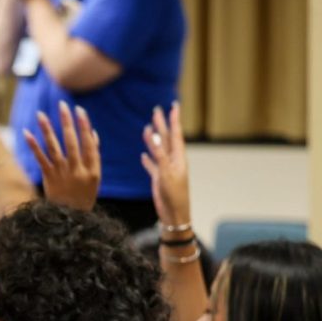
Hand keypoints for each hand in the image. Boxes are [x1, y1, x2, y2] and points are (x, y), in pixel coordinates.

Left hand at [25, 102, 100, 211]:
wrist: (70, 219)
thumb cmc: (83, 196)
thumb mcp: (94, 179)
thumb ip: (93, 156)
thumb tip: (92, 133)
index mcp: (92, 170)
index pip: (89, 143)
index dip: (84, 126)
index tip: (80, 111)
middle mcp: (77, 171)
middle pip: (72, 142)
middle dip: (67, 122)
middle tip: (62, 104)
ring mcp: (62, 174)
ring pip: (55, 148)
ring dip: (47, 129)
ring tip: (41, 114)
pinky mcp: (49, 178)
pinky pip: (41, 159)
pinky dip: (34, 146)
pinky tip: (28, 133)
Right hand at [140, 102, 190, 227]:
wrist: (174, 215)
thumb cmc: (174, 195)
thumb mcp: (166, 173)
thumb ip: (159, 154)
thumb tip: (154, 136)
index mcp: (178, 157)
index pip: (175, 134)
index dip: (174, 120)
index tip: (174, 106)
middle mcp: (172, 161)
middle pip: (166, 138)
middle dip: (161, 125)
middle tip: (156, 111)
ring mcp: (166, 170)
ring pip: (158, 150)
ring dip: (153, 140)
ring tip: (147, 128)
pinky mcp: (159, 179)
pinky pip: (152, 166)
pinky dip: (148, 160)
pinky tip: (143, 155)